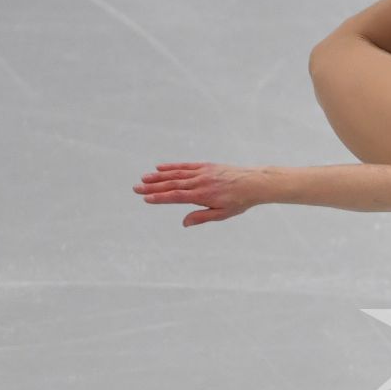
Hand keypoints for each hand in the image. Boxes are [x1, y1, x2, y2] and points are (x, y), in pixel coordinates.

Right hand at [133, 162, 267, 226]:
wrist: (254, 182)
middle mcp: (199, 182)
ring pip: (176, 174)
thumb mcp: (222, 214)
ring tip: (143, 178)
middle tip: (136, 188)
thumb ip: (202, 217)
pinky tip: (160, 167)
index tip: (146, 198)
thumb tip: (184, 223)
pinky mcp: (205, 166)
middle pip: (171, 184)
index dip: (160, 197)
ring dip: (158, 176)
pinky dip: (171, 166)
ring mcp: (202, 172)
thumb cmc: (239, 201)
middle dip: (152, 186)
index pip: (176, 196)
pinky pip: (185, 166)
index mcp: (202, 195)